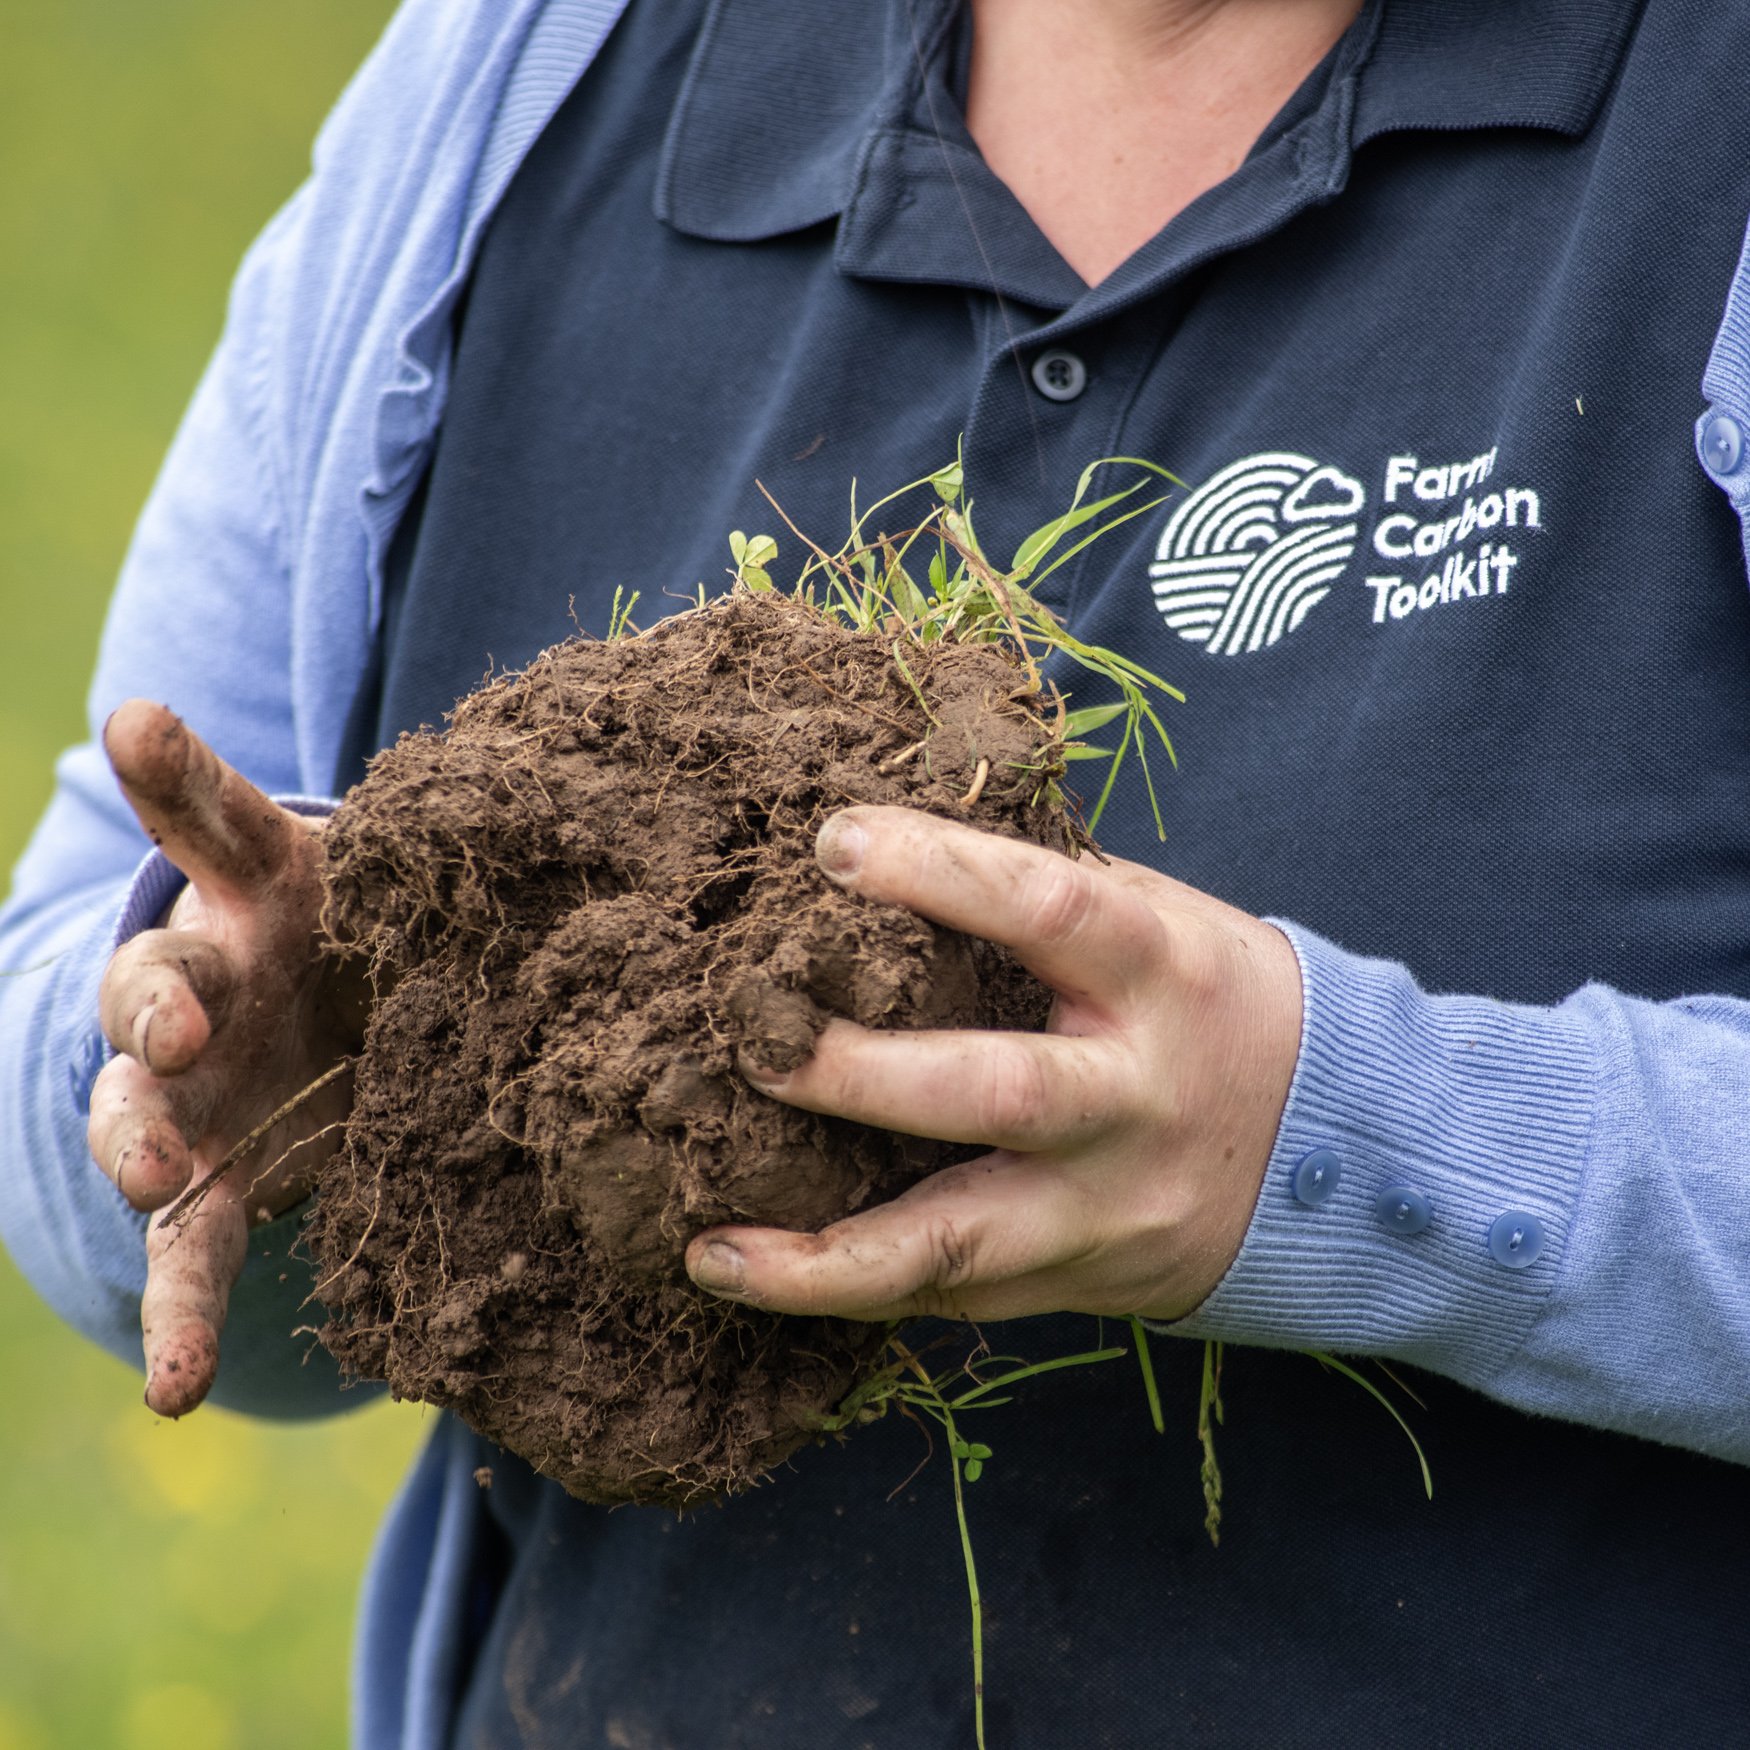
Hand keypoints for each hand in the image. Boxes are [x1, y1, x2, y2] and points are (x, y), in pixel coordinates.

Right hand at [87, 701, 360, 1414]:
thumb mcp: (362, 859)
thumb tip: (188, 708)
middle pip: (150, 993)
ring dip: (138, 1149)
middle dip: (153, 1012)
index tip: (141, 727)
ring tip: (153, 1180)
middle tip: (174, 1032)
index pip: (207, 823)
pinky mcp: (227, 1184)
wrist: (359, 1021)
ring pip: (143, 1124)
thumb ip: (317, 807)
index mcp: (253, 894)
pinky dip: (180, 1317)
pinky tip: (173, 1386)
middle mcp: (205, 992)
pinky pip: (195, 1255)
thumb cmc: (370, 925)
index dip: (177, 774)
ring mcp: (200, 1097)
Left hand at [684, 806, 1301, 1323]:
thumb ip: (1050, 892)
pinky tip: (767, 1277)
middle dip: (862, 1074)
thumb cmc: (1215, 1004)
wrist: (1338, 1159)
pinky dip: (860, 1287)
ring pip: (962, 1243)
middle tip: (751, 1047)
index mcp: (1159, 972)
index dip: (942, 871)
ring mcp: (1112, 1205)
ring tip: (710, 1253)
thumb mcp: (1164, 921)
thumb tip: (895, 839)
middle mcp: (1136, 1095)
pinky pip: (962, 1295)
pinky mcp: (1087, 1280)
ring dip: (825, 1258)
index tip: (833, 843)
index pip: (1047, 907)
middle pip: (995, 1091)